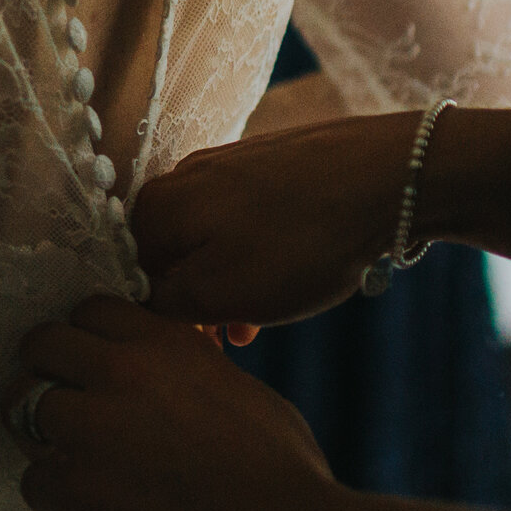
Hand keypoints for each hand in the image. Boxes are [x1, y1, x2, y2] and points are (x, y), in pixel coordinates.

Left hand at [7, 297, 336, 510]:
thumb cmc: (283, 476)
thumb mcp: (240, 392)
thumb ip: (192, 372)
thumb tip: (176, 379)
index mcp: (166, 342)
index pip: (90, 310)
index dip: (86, 339)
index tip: (92, 366)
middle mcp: (122, 372)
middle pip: (42, 345)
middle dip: (46, 372)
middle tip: (65, 408)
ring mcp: (94, 429)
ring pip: (24, 407)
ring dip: (43, 435)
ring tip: (72, 462)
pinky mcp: (81, 489)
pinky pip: (33, 480)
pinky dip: (51, 495)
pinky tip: (84, 508)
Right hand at [133, 111, 418, 329]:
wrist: (384, 177)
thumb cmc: (298, 241)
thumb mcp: (219, 292)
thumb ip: (164, 304)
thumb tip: (139, 303)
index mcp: (155, 207)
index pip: (127, 273)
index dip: (154, 318)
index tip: (192, 346)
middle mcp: (181, 178)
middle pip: (166, 255)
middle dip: (192, 303)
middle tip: (227, 341)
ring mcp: (226, 166)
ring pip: (207, 240)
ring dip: (226, 286)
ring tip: (258, 323)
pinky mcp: (268, 164)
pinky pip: (242, 221)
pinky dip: (253, 257)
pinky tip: (286, 281)